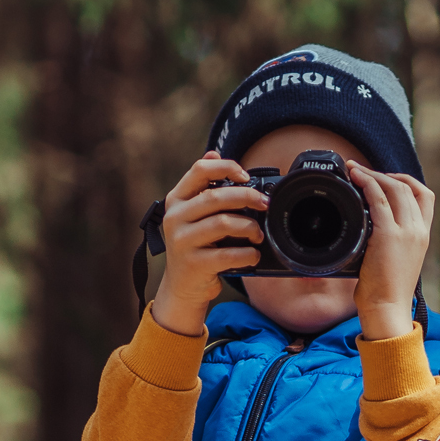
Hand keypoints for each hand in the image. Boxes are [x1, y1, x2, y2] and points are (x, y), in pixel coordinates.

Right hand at [150, 153, 266, 336]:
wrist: (183, 287)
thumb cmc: (195, 246)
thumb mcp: (193, 215)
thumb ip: (204, 188)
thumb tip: (213, 154)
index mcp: (176, 200)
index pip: (199, 170)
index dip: (226, 167)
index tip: (246, 175)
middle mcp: (175, 218)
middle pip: (216, 197)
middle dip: (247, 197)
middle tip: (265, 204)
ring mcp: (181, 242)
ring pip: (224, 223)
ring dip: (249, 228)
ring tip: (258, 235)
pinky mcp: (193, 264)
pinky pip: (228, 254)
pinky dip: (247, 254)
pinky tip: (253, 255)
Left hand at [348, 163, 433, 339]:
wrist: (388, 310)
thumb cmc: (387, 292)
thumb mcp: (397, 262)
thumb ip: (392, 243)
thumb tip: (372, 232)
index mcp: (423, 236)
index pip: (424, 196)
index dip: (406, 180)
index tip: (387, 178)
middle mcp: (418, 230)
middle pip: (407, 186)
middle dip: (383, 173)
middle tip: (362, 170)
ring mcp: (406, 231)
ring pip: (394, 187)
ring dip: (373, 174)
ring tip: (354, 169)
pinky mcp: (389, 235)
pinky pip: (379, 198)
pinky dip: (366, 183)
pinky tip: (355, 178)